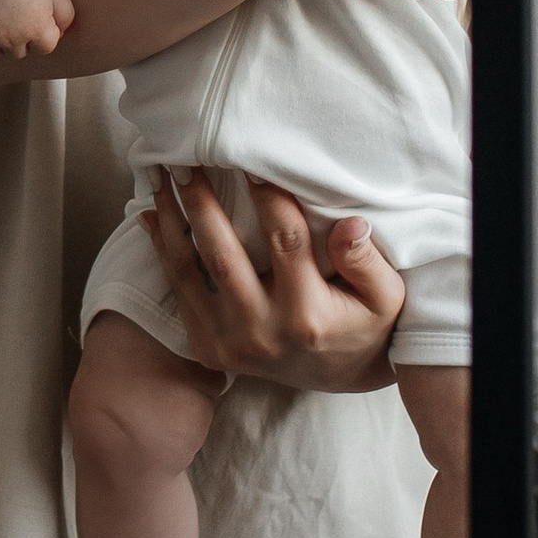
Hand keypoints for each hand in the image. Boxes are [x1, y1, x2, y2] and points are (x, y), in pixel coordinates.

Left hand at [144, 166, 405, 393]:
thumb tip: (350, 224)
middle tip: (185, 159)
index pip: (285, 242)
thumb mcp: (385, 298)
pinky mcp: (209, 349)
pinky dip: (162, 252)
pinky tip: (151, 215)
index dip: (268, 198)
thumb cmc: (365, 326)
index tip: (250, 160)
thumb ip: (367, 262)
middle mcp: (263, 333)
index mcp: (308, 316)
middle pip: (222, 255)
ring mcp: (230, 344)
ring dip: (171, 220)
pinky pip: (180, 292)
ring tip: (158, 177)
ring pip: (190, 272)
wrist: (339, 377)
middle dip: (201, 202)